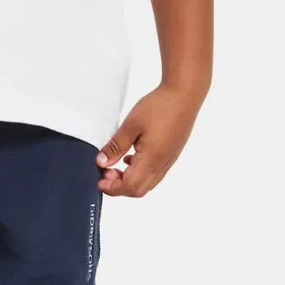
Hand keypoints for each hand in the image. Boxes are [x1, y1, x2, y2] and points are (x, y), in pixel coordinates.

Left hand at [95, 83, 206, 197]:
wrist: (184, 95)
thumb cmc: (160, 107)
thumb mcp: (131, 125)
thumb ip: (115, 146)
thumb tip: (102, 163)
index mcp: (151, 159)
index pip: (129, 186)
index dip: (112, 187)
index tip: (99, 180)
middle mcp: (162, 164)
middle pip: (138, 190)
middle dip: (119, 187)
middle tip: (106, 173)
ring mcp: (169, 161)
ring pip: (147, 183)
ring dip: (129, 181)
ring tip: (116, 166)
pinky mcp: (171, 154)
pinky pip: (155, 174)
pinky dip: (140, 173)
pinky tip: (132, 157)